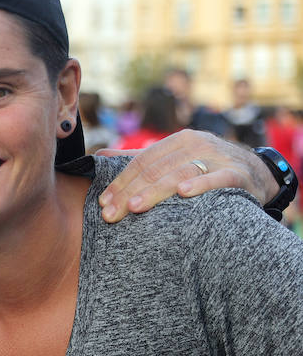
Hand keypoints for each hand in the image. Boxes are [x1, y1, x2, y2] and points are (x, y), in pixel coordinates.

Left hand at [97, 130, 276, 221]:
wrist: (256, 173)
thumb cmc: (205, 168)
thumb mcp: (174, 160)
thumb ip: (139, 160)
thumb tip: (99, 156)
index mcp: (177, 141)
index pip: (141, 162)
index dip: (120, 182)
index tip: (102, 203)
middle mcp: (196, 145)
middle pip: (155, 169)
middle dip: (129, 193)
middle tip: (110, 215)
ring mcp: (217, 158)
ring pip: (180, 173)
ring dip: (155, 191)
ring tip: (134, 208)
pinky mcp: (237, 174)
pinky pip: (217, 178)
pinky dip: (201, 184)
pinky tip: (184, 194)